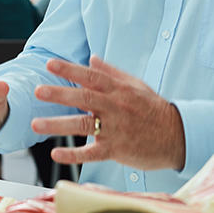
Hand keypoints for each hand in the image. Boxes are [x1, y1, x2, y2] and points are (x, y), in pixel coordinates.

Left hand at [31, 55, 185, 170]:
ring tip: (36, 124)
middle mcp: (115, 107)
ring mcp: (116, 129)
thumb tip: (91, 58)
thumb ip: (111, 72)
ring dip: (58, 124)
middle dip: (59, 94)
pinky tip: (56, 153)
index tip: (50, 64)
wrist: (176, 136)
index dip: (70, 69)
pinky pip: (92, 153)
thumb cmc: (153, 108)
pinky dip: (73, 155)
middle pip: (84, 98)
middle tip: (38, 91)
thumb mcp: (135, 84)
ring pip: (84, 125)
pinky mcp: (116, 149)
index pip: (91, 76)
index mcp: (118, 89)